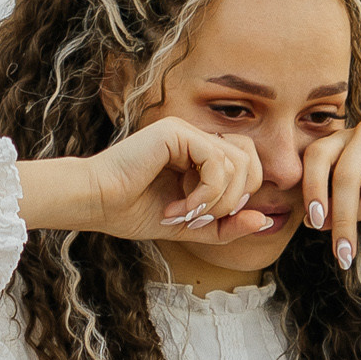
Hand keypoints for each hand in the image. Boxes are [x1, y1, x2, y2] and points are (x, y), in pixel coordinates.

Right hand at [22, 117, 276, 244]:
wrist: (95, 203)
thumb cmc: (132, 212)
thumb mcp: (191, 227)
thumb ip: (227, 226)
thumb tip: (265, 220)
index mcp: (200, 155)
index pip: (248, 168)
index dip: (238, 200)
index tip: (205, 222)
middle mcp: (196, 138)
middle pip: (250, 162)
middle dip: (233, 200)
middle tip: (200, 220)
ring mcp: (186, 131)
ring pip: (237, 163)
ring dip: (217, 201)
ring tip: (185, 216)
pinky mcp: (177, 131)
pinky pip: (216, 161)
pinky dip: (206, 193)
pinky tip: (179, 208)